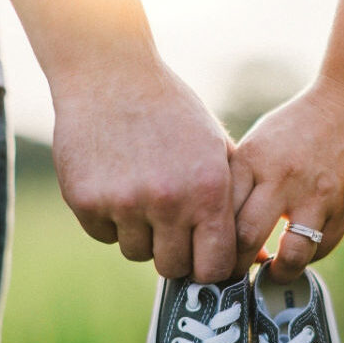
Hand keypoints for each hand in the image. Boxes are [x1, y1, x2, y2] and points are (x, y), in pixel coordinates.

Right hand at [51, 61, 236, 282]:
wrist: (111, 75)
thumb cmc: (173, 114)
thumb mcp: (216, 149)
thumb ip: (236, 203)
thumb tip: (257, 259)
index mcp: (208, 191)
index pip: (214, 267)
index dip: (208, 267)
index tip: (201, 257)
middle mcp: (168, 201)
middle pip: (172, 267)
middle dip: (173, 252)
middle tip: (169, 223)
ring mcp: (124, 203)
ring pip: (136, 252)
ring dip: (140, 233)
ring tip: (142, 192)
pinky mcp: (86, 200)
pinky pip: (103, 235)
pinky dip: (109, 219)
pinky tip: (115, 182)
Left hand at [230, 76, 343, 282]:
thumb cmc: (301, 124)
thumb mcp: (261, 142)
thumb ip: (241, 181)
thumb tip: (215, 226)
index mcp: (253, 160)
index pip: (220, 214)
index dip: (211, 244)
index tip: (210, 256)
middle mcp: (282, 179)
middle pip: (246, 240)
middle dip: (236, 268)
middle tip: (234, 276)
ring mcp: (318, 196)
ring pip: (291, 255)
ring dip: (278, 273)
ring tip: (272, 273)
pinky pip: (321, 248)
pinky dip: (307, 257)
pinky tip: (299, 251)